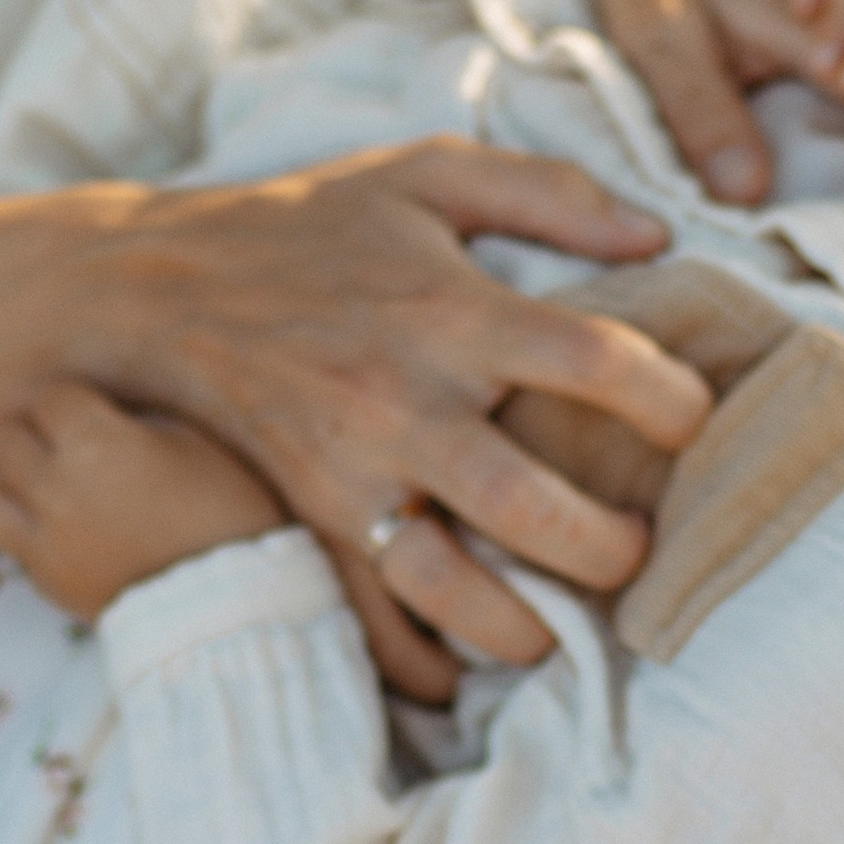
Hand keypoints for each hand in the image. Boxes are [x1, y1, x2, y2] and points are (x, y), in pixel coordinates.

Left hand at [0, 382, 287, 621]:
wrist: (237, 605)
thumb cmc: (231, 515)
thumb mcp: (197, 443)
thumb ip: (137, 420)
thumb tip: (105, 412)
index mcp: (98, 442)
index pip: (50, 398)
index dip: (75, 405)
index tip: (97, 417)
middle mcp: (58, 487)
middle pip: (6, 440)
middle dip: (36, 440)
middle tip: (70, 452)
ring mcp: (47, 540)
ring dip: (15, 491)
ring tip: (51, 495)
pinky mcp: (49, 583)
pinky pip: (13, 546)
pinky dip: (30, 537)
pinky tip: (68, 536)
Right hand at [84, 137, 713, 698]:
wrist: (152, 288)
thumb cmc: (308, 228)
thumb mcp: (426, 175)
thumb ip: (548, 192)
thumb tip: (655, 238)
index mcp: (451, 310)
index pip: (595, 363)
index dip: (670, 402)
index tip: (690, 421)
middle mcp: (403, 401)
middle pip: (533, 506)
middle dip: (609, 547)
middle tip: (638, 547)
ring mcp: (348, 474)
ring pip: (449, 586)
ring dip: (524, 626)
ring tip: (562, 623)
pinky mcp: (304, 523)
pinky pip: (368, 619)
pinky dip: (421, 662)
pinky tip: (465, 668)